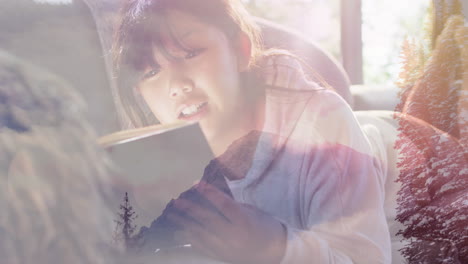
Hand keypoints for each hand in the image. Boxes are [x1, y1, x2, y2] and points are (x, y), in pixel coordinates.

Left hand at [167, 182, 285, 263]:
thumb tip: (212, 197)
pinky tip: (181, 232)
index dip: (209, 193)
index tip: (196, 184)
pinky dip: (190, 239)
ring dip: (184, 225)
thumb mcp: (252, 212)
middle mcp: (234, 236)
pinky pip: (202, 248)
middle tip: (176, 201)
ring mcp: (226, 248)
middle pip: (208, 220)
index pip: (223, 204)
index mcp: (244, 221)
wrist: (276, 253)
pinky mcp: (222, 257)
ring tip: (172, 216)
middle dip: (190, 210)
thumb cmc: (266, 227)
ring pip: (200, 235)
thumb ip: (232, 206)